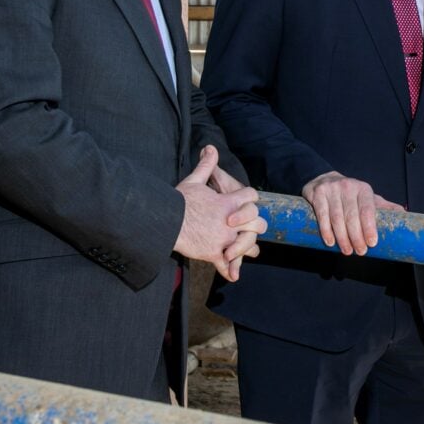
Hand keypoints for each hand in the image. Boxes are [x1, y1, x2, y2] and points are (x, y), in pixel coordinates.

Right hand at [174, 145, 264, 280]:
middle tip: (248, 229)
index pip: (251, 197)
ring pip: (247, 245)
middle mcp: (230, 221)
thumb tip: (210, 148)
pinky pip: (227, 264)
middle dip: (254, 226)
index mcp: (228, 202)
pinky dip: (231, 270)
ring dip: (246, 248)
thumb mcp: (194, 180)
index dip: (249, 199)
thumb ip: (207, 165)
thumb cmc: (179, 201)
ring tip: (240, 250)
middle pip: (258, 223)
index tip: (243, 202)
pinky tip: (233, 274)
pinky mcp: (214, 253)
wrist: (166, 221)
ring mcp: (224, 238)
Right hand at [302, 171, 403, 254]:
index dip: (370, 227)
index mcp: (363, 189)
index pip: (368, 209)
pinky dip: (325, 230)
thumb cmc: (350, 194)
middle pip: (352, 216)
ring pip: (337, 217)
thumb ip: (383, 206)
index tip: (372, 243)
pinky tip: (330, 241)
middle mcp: (348, 187)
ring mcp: (331, 190)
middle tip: (360, 251)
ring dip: (342, 237)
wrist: (323, 178)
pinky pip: (322, 214)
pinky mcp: (317, 194)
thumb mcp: (367, 197)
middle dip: (356, 236)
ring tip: (347, 251)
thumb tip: (404, 214)